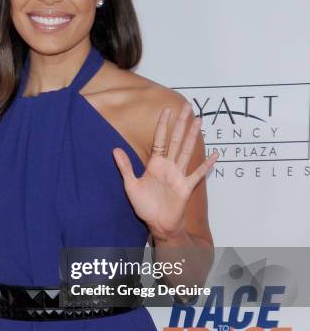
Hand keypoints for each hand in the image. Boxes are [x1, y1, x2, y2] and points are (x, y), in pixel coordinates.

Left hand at [112, 103, 217, 239]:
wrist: (157, 224)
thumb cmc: (145, 207)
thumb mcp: (131, 185)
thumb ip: (125, 167)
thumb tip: (114, 149)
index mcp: (155, 164)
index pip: (160, 139)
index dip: (162, 124)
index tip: (166, 109)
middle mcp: (169, 166)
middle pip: (176, 140)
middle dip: (181, 123)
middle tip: (188, 106)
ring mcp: (179, 175)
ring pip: (187, 151)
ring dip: (193, 136)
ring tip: (199, 121)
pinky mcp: (186, 187)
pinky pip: (198, 174)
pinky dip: (206, 165)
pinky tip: (215, 154)